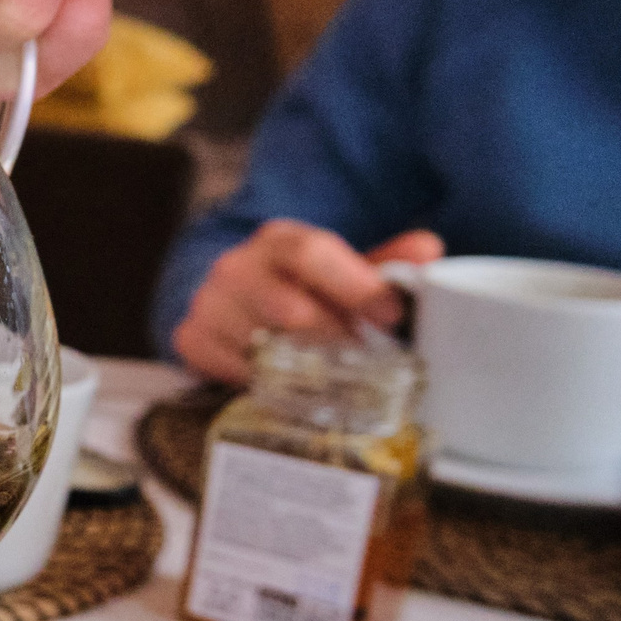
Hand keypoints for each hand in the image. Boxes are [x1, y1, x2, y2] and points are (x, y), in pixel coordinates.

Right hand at [169, 221, 442, 384]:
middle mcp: (235, 266)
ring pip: (263, 347)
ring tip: (331, 376)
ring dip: (303, 367)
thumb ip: (386, 263)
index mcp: (277, 240)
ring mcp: (208, 304)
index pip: (311, 253)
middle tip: (366, 363)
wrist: (228, 294)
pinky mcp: (190, 338)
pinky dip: (265, 381)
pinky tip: (285, 380)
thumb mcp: (340, 268)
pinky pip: (233, 370)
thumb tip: (429, 251)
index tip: (391, 315)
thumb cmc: (296, 284)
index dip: (354, 285)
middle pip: (288, 309)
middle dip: (335, 340)